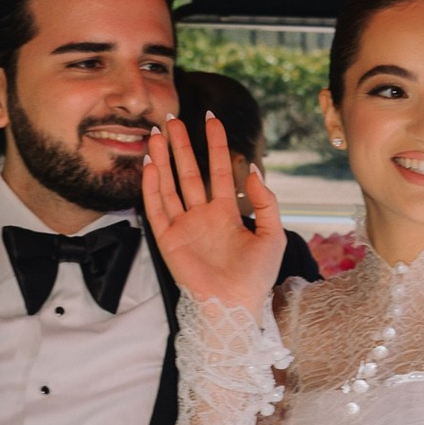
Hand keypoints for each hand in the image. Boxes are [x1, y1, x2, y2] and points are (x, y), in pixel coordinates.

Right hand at [139, 113, 285, 311]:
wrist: (235, 305)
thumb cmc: (256, 276)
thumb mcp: (272, 234)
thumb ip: (265, 201)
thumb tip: (254, 171)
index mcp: (226, 213)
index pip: (219, 171)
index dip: (215, 146)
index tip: (210, 120)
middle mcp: (202, 215)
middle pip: (188, 173)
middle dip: (181, 146)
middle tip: (172, 118)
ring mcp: (183, 226)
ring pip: (169, 185)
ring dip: (163, 160)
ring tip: (157, 134)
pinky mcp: (168, 239)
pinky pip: (157, 208)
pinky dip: (152, 186)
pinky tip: (151, 164)